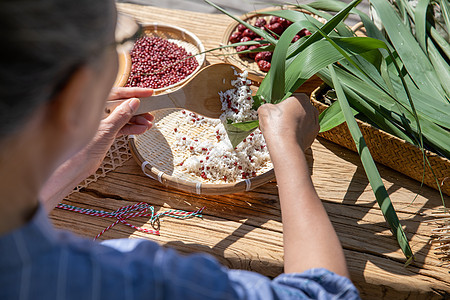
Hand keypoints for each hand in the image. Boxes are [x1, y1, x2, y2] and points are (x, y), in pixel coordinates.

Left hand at [40, 87, 154, 210]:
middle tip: (151, 110)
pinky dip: (131, 128)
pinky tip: (141, 129)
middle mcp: (95, 111)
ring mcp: (99, 122)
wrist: (72, 168)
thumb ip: (121, 115)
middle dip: (137, 108)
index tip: (148, 93)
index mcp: (91, 104)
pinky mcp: (103, 133)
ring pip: (122, 116)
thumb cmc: (80, 148)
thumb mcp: (105, 129)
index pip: (115, 92)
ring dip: (137, 119)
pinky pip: (120, 127)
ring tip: (149, 123)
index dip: (133, 92)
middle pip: (120, 104)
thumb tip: (134, 102)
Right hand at [257, 95, 318, 150]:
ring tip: (282, 132)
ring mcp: (314, 124)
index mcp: (302, 99)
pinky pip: (304, 134)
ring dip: (294, 125)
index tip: (275, 111)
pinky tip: (288, 139)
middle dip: (289, 115)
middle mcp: (311, 110)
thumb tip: (267, 109)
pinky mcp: (313, 137)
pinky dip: (297, 135)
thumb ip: (267, 106)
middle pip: (298, 110)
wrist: (285, 146)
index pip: (291, 98)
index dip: (282, 105)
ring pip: (302, 122)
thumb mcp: (264, 109)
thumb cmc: (276, 124)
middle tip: (277, 122)